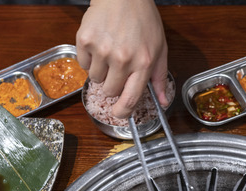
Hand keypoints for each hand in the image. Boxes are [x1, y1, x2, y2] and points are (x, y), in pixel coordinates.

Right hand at [76, 0, 168, 118]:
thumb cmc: (143, 20)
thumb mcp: (159, 48)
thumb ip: (160, 77)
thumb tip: (163, 102)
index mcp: (143, 63)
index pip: (130, 98)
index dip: (123, 112)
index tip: (119, 114)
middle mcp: (122, 59)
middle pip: (109, 91)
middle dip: (112, 83)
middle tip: (117, 67)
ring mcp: (102, 50)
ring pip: (94, 78)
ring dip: (100, 70)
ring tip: (109, 51)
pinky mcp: (85, 40)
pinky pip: (83, 63)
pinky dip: (89, 57)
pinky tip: (99, 43)